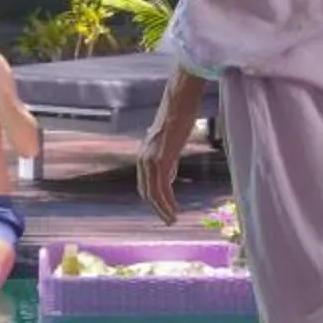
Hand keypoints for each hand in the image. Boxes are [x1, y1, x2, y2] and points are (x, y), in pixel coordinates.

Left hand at [135, 109, 185, 224]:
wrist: (180, 101)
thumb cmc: (179, 117)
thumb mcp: (171, 144)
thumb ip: (167, 161)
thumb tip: (168, 179)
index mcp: (144, 155)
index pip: (145, 185)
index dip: (155, 200)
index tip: (165, 210)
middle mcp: (143, 159)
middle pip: (146, 192)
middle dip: (158, 209)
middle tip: (169, 220)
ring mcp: (150, 160)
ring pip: (153, 194)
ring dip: (163, 210)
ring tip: (172, 220)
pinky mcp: (160, 160)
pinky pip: (162, 188)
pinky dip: (167, 203)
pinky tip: (175, 211)